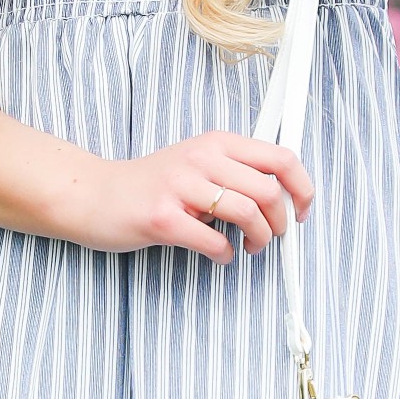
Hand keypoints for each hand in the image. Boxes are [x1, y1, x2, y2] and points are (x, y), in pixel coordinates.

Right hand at [82, 133, 313, 260]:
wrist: (96, 195)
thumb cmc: (152, 185)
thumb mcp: (197, 162)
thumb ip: (235, 171)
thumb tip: (282, 198)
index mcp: (216, 143)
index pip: (281, 158)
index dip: (302, 188)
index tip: (301, 211)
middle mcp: (201, 158)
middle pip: (269, 190)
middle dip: (280, 223)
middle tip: (273, 236)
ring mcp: (179, 187)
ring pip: (248, 213)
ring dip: (259, 240)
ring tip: (250, 247)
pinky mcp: (162, 218)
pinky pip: (214, 242)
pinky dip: (226, 255)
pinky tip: (220, 255)